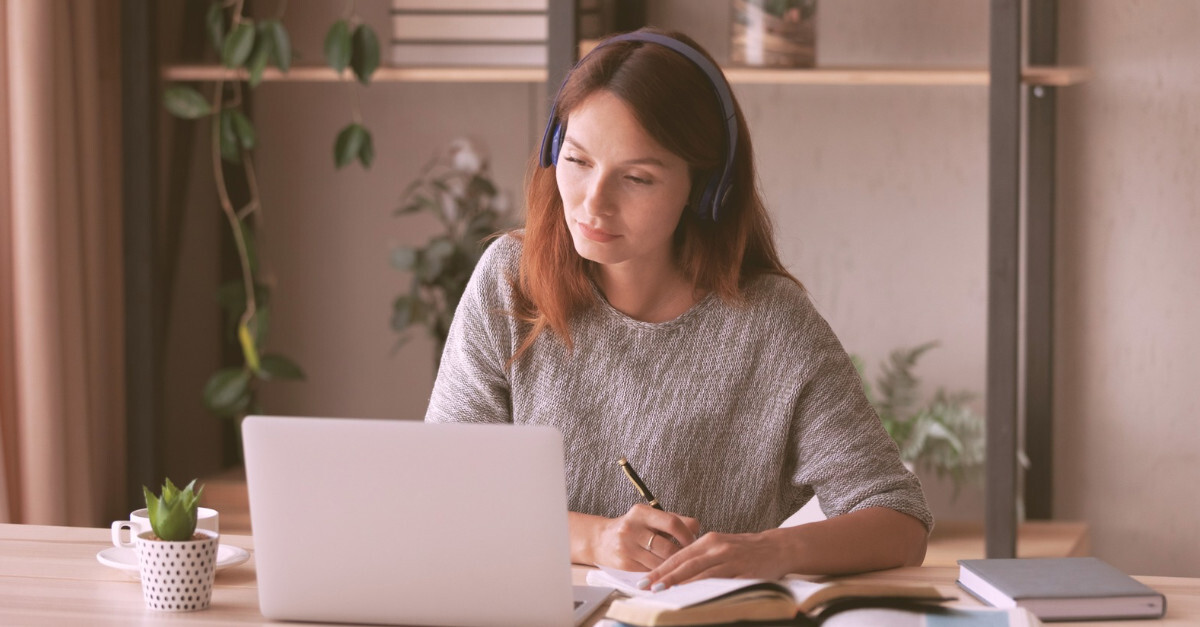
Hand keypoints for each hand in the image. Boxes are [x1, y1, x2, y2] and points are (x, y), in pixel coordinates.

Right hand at [588, 504, 700, 571]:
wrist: (601, 540)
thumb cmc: (634, 528)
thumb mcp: (650, 518)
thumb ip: (674, 520)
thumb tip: (697, 529)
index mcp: (641, 512)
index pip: (672, 523)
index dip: (687, 535)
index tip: (694, 542)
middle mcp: (632, 528)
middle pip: (668, 547)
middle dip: (682, 555)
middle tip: (689, 558)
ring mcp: (627, 547)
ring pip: (660, 563)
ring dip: (673, 566)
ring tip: (679, 566)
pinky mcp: (624, 564)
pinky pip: (651, 572)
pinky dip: (662, 573)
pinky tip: (667, 573)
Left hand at [642, 529, 791, 589]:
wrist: (777, 547)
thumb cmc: (745, 549)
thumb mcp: (720, 546)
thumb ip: (701, 556)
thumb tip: (676, 572)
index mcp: (709, 540)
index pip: (679, 556)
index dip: (660, 568)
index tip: (644, 580)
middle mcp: (717, 547)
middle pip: (686, 564)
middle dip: (664, 577)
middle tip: (646, 587)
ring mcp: (730, 559)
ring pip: (701, 573)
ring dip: (681, 583)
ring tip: (663, 592)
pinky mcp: (743, 572)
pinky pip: (721, 582)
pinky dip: (705, 588)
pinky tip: (694, 596)